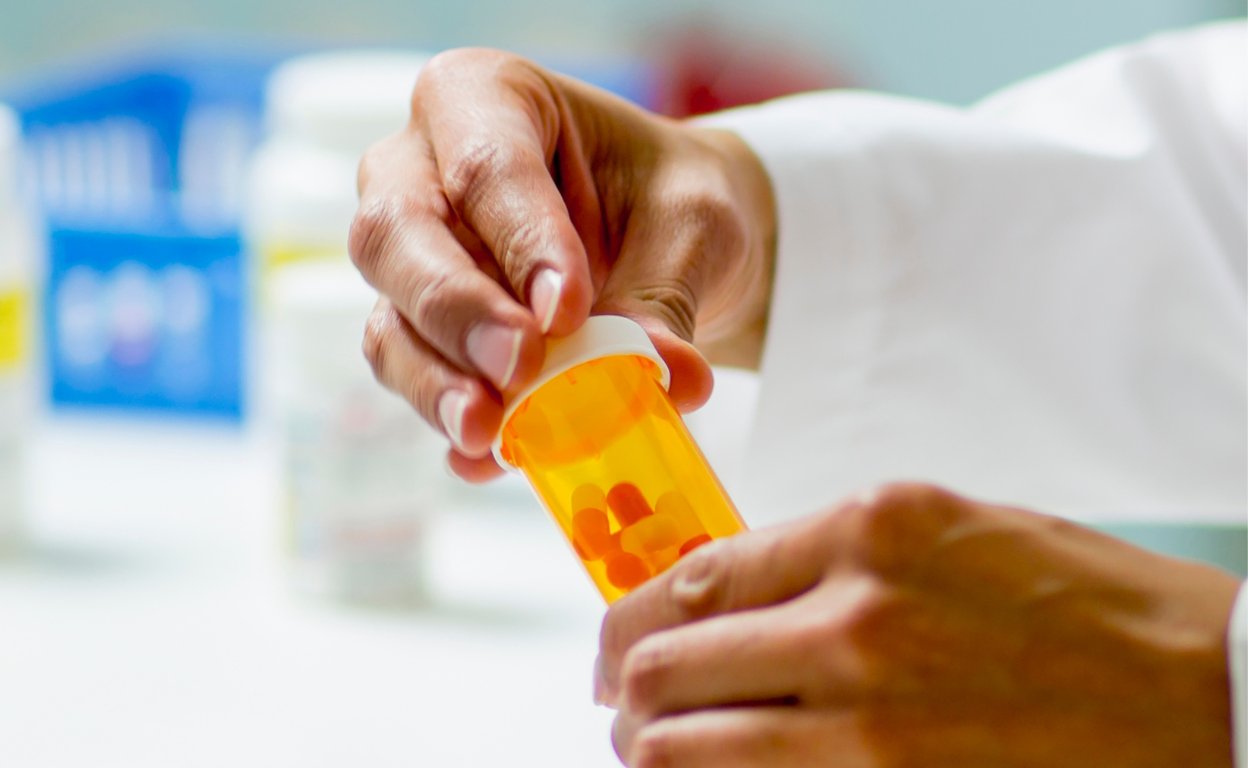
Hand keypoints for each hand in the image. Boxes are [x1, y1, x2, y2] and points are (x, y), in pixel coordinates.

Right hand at [350, 48, 775, 481]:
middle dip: (456, 310)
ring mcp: (406, 255)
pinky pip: (409, 374)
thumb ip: (667, 299)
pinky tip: (486, 457)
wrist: (664, 244)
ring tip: (491, 433)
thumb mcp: (692, 230)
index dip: (522, 239)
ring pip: (390, 316)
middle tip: (518, 367)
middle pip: (398, 234)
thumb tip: (668, 380)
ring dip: (436, 381)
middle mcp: (417, 168)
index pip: (487, 164)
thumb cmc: (668, 205)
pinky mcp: (413, 330)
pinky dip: (449, 416)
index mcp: (484, 98)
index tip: (568, 310)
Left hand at [597, 483, 1238, 766]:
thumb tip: (732, 591)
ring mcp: (868, 719)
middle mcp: (856, 618)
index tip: (620, 642)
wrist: (1204, 696)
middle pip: (668, 662)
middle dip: (623, 688)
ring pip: (684, 746)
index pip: (696, 575)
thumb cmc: (1090, 607)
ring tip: (649, 749)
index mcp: (872, 529)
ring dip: (650, 749)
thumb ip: (833, 555)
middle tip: (618, 701)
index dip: (633, 616)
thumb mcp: (953, 533)